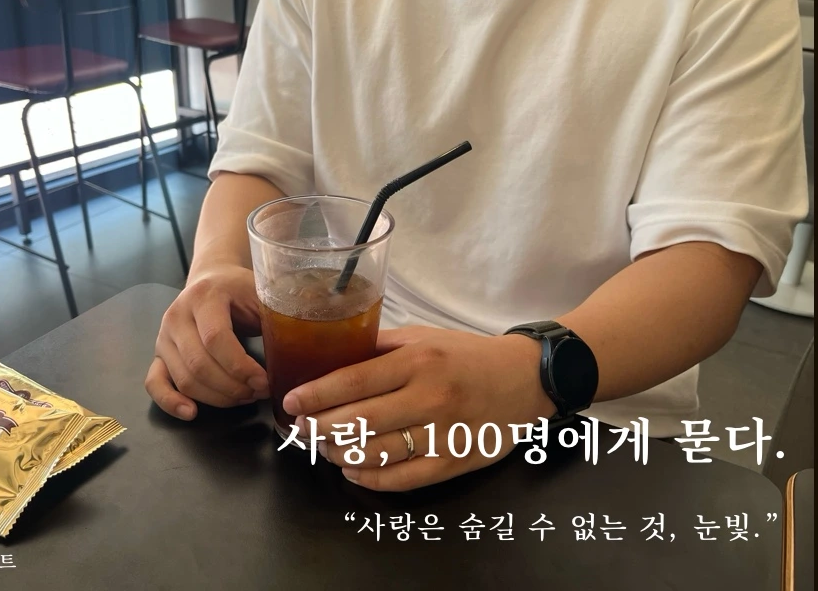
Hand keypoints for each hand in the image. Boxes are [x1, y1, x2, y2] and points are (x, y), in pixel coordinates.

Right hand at [146, 266, 268, 420]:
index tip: (264, 382)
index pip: (216, 339)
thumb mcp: (260, 293)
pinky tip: (191, 412)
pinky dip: (170, 401)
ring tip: (244, 397)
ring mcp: (163, 336)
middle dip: (232, 387)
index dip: (241, 367)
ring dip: (217, 397)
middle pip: (199, 364)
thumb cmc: (240, 290)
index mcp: (204, 296)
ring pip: (184, 378)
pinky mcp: (158, 354)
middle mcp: (177, 316)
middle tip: (258, 392)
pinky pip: (154, 382)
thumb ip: (276, 315)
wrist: (212, 278)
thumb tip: (305, 342)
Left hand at [282, 326, 555, 490]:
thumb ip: (381, 347)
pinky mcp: (454, 462)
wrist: (525, 379)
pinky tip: (351, 469)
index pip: (354, 381)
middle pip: (359, 420)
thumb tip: (332, 356)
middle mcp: (428, 398)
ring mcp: (442, 434)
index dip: (317, 394)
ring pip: (377, 453)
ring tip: (323, 447)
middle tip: (300, 429)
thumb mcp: (425, 338)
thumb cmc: (467, 355)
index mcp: (418, 362)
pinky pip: (402, 479)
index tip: (291, 401)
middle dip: (320, 427)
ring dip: (340, 453)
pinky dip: (370, 478)